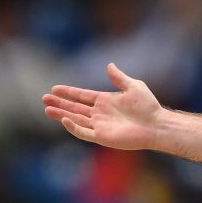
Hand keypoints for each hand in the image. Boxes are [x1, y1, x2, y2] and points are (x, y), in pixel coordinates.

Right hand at [42, 63, 164, 150]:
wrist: (157, 125)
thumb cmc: (148, 106)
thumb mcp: (134, 86)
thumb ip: (119, 78)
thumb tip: (109, 65)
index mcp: (106, 101)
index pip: (82, 96)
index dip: (69, 93)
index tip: (55, 89)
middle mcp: (100, 113)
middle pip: (75, 108)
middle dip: (60, 103)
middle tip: (44, 99)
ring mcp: (100, 126)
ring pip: (76, 119)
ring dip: (61, 114)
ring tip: (47, 109)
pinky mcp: (103, 137)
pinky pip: (84, 132)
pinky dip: (73, 127)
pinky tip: (64, 118)